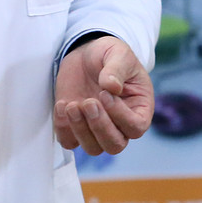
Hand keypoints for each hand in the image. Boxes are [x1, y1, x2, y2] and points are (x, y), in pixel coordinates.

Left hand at [54, 35, 152, 154]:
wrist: (86, 54)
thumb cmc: (109, 55)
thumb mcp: (118, 54)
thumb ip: (116, 69)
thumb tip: (112, 87)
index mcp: (139, 108)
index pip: (136, 127)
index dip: (121, 116)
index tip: (105, 94)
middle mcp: (120, 124)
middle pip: (115, 145)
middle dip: (99, 126)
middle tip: (88, 102)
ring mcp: (96, 128)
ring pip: (93, 148)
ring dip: (80, 130)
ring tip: (72, 105)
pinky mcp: (76, 126)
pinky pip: (69, 141)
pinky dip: (63, 128)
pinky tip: (62, 104)